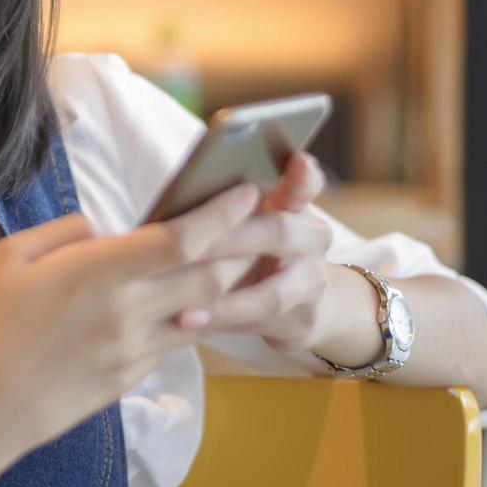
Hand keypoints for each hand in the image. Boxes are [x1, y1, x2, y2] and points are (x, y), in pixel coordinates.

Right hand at [0, 179, 263, 467]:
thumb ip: (65, 231)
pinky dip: (180, 319)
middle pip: (211, 278)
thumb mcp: (11, 257)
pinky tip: (170, 307)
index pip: (181, 238)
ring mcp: (134, 350)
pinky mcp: (131, 378)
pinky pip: (169, 341)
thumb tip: (101, 229)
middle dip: (242, 248)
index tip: (244, 193)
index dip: (222, 213)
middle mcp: (128, 312)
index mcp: (99, 273)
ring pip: (201, 313)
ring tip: (226, 262)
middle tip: (254, 224)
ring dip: (221, 286)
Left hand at [184, 152, 335, 351]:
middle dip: (230, 241)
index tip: (296, 161)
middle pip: (279, 233)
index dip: (302, 174)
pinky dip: (223, 324)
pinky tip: (190, 325)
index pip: (306, 181)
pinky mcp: (305, 321)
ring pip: (272, 294)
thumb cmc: (253, 248)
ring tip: (182, 309)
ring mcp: (314, 282)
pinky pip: (261, 326)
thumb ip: (226, 209)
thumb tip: (172, 207)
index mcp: (296, 205)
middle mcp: (313, 239)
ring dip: (224, 302)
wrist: (303, 301)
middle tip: (189, 249)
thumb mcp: (246, 221)